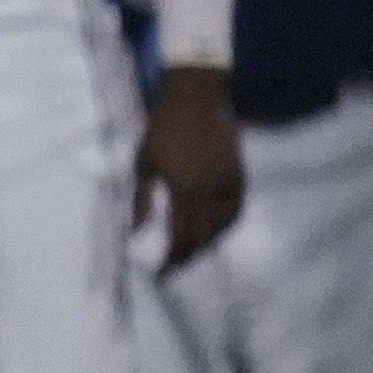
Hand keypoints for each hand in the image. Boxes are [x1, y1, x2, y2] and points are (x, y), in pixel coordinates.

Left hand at [137, 67, 243, 269]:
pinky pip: (237, 208)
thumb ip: (140, 200)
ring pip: (224, 225)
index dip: (173, 257)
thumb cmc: (160, 130)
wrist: (195, 101)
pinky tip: (216, 230)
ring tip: (193, 252)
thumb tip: (133, 231)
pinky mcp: (239, 174)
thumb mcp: (142, 165)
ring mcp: (229, 182)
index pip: (181, 235)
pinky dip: (227, 225)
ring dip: (209, 242)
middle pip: (204, 235)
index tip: (161, 271)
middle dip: (189, 255)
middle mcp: (210, 190)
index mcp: (184, 189)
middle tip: (175, 265)